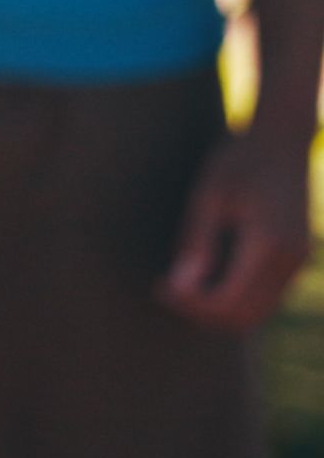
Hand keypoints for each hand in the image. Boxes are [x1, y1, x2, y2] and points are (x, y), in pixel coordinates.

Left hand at [162, 124, 313, 332]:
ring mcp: (298, 262)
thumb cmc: (239, 161)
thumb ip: (196, 242)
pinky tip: (205, 276)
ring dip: (219, 309)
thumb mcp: (208, 196)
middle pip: (245, 317)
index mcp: (269, 246)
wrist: (282, 140)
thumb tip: (181, 287)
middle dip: (202, 313)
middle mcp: (290, 261)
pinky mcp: (296, 258)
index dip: (190, 305)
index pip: (228, 302)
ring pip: (258, 311)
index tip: (160, 288)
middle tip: (166, 291)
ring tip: (181, 285)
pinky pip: (265, 296)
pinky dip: (236, 297)